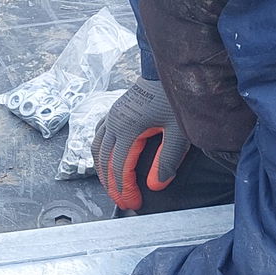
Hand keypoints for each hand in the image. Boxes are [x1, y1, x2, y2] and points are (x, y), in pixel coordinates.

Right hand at [92, 79, 187, 210]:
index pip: (120, 168)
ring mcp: (111, 116)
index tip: (134, 204)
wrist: (167, 70)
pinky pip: (98, 136)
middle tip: (123, 202)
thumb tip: (155, 185)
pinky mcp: (114, 111)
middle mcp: (114, 123)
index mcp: (128, 129)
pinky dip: (100, 154)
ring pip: (97, 150)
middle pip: (105, 162)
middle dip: (112, 186)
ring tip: (113, 187)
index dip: (125, 189)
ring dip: (102, 171)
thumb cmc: (174, 98)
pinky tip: (106, 161)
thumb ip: (167, 160)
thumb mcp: (179, 132)